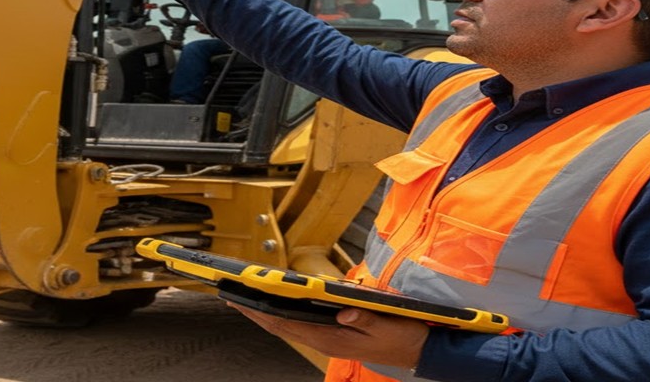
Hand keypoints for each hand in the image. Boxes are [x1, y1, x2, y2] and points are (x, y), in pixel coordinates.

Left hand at [229, 303, 427, 369]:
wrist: (417, 351)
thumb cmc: (401, 336)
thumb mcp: (385, 325)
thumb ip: (363, 317)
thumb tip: (343, 310)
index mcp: (333, 338)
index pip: (289, 325)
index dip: (264, 313)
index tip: (243, 301)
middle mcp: (325, 340)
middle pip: (282, 326)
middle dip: (255, 313)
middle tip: (231, 298)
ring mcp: (327, 339)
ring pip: (289, 327)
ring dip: (266, 315)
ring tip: (245, 301)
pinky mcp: (333, 335)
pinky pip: (300, 326)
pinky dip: (283, 316)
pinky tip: (275, 308)